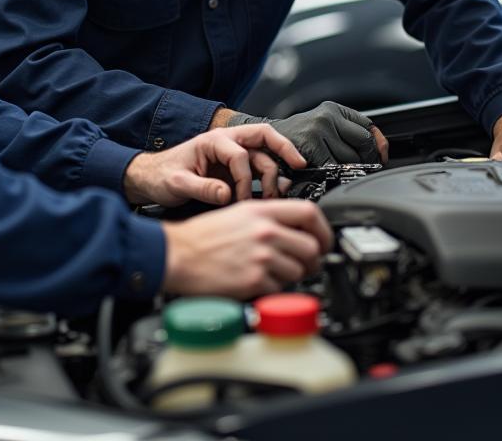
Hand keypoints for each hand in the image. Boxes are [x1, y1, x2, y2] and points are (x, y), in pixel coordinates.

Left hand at [123, 124, 305, 206]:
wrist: (151, 179)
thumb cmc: (161, 176)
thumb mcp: (176, 183)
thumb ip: (201, 188)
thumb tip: (225, 195)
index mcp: (212, 141)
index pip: (240, 155)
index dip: (244, 179)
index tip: (240, 199)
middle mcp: (226, 143)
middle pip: (264, 138)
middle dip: (283, 150)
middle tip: (299, 166)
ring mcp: (232, 156)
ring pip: (264, 157)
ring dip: (275, 174)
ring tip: (277, 196)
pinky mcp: (234, 170)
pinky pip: (259, 170)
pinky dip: (270, 180)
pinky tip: (275, 194)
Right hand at [162, 199, 333, 297]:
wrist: (178, 254)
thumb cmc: (201, 236)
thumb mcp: (237, 213)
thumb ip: (267, 218)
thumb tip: (295, 230)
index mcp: (260, 211)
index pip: (310, 212)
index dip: (323, 228)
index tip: (323, 238)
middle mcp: (264, 231)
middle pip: (312, 246)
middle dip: (311, 260)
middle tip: (303, 264)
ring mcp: (261, 256)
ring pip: (299, 271)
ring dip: (290, 276)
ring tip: (271, 273)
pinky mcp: (255, 281)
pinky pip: (280, 290)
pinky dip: (272, 290)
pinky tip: (256, 282)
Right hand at [226, 101, 387, 164]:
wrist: (258, 139)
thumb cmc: (292, 138)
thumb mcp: (321, 128)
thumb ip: (347, 134)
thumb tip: (380, 151)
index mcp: (333, 109)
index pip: (368, 127)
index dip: (378, 146)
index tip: (381, 157)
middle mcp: (327, 116)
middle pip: (364, 145)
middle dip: (365, 162)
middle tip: (356, 171)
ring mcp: (318, 131)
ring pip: (350, 160)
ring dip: (347, 172)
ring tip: (336, 174)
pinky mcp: (309, 147)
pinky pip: (334, 169)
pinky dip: (333, 177)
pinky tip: (325, 177)